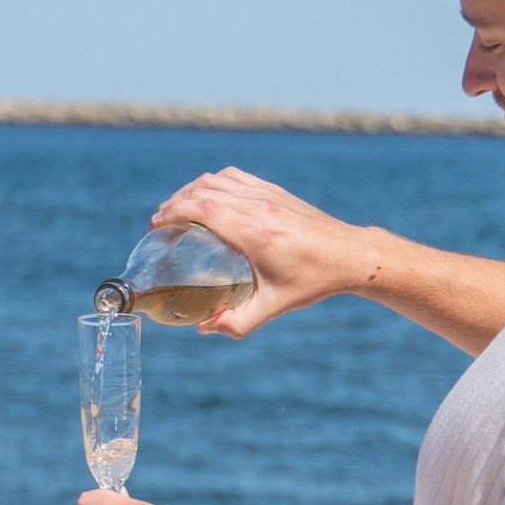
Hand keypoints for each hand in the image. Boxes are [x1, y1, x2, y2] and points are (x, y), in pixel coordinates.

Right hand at [145, 166, 377, 339]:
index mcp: (255, 233)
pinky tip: (206, 197)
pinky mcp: (275, 191)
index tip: (155, 225)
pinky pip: (235, 176)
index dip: (172, 211)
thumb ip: (237, 322)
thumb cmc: (312, 282)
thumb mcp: (274, 307)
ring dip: (191, 189)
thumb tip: (204, 328)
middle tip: (159, 222)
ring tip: (177, 209)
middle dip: (174, 202)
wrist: (349, 255)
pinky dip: (213, 183)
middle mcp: (259, 207)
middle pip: (203, 190)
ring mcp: (267, 194)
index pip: (202, 208)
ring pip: (217, 179)